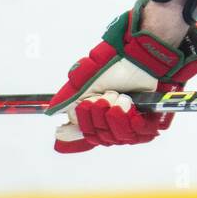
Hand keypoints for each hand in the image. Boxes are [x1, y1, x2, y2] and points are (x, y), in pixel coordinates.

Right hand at [47, 0, 196, 153]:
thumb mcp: (84, 83)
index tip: (88, 105)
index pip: (87, 135)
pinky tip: (129, 104)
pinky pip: (135, 135)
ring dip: (115, 115)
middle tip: (107, 95)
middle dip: (100, 114)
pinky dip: (129, 119)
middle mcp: (112, 124)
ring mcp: (129, 125)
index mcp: (96, 116)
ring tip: (121, 97)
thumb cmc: (114, 68)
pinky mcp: (146, 125)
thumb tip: (50, 112)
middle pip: (100, 137)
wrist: (138, 59)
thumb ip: (68, 100)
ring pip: (116, 137)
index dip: (86, 124)